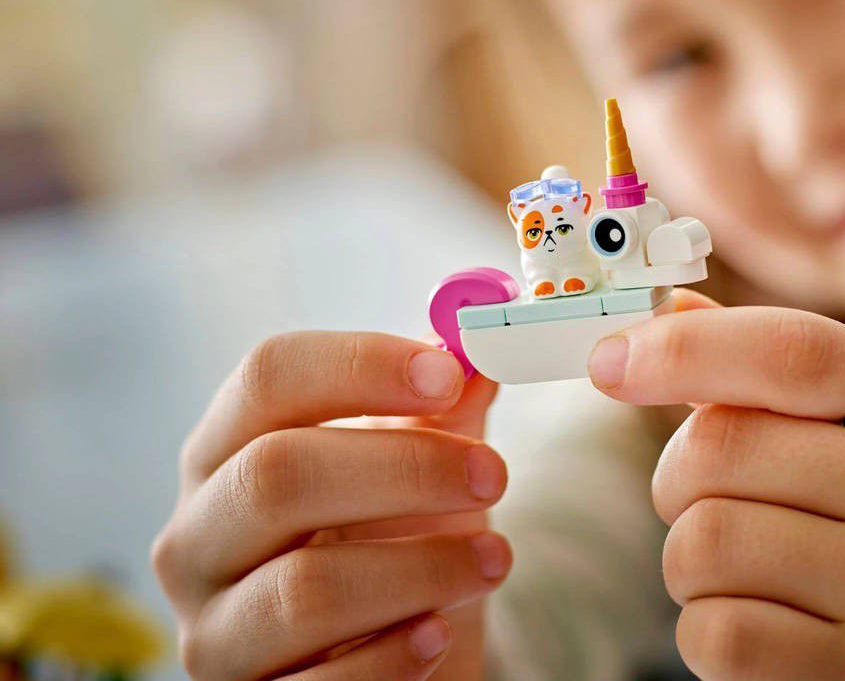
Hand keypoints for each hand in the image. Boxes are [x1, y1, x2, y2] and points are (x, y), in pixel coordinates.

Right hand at [152, 332, 510, 680]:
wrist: (378, 655)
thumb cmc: (388, 540)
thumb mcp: (416, 465)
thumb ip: (444, 409)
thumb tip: (482, 348)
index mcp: (227, 450)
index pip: (268, 376)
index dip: (361, 365)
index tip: (450, 376)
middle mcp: (197, 536)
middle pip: (276, 474)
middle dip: (403, 469)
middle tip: (492, 475)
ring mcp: (213, 630)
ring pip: (302, 590)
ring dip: (419, 568)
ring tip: (493, 559)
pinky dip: (392, 656)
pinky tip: (440, 633)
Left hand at [588, 303, 844, 680]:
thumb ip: (770, 372)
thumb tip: (666, 309)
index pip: (790, 352)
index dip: (684, 348)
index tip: (607, 362)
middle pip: (720, 449)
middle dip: (679, 477)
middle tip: (704, 501)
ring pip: (704, 542)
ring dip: (688, 561)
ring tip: (743, 572)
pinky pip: (716, 634)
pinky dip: (706, 630)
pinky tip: (760, 627)